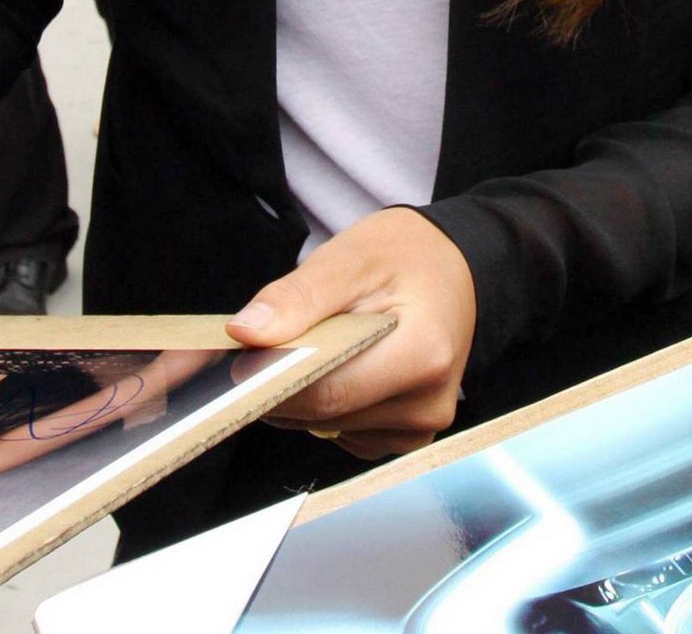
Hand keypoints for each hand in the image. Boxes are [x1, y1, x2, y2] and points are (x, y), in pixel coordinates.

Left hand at [226, 208, 475, 459]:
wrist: (452, 268)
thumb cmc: (404, 255)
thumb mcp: (349, 257)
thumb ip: (297, 297)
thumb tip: (245, 333)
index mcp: (423, 356)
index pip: (327, 392)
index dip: (273, 377)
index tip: (239, 357)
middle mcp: (428, 405)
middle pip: (326, 413)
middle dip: (284, 382)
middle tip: (265, 342)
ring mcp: (420, 427)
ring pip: (329, 427)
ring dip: (304, 392)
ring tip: (312, 342)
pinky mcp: (408, 435)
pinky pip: (345, 431)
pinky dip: (327, 402)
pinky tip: (335, 364)